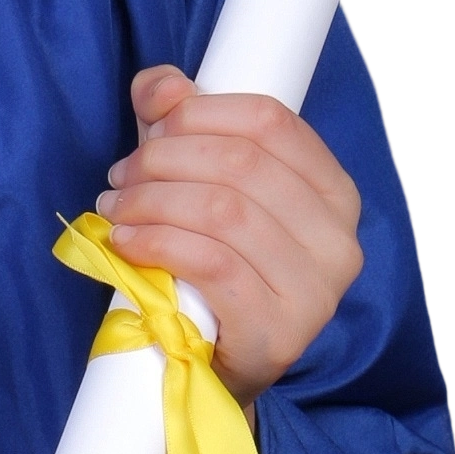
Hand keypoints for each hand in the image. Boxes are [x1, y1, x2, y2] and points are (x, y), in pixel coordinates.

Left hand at [98, 68, 363, 403]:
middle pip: (242, 163)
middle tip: (120, 177)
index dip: (199, 112)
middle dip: (164, 159)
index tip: (150, 127)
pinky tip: (125, 243)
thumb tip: (160, 84)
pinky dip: (158, 243)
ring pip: (225, 211)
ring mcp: (317, 292)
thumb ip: (181, 127)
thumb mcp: (196, 185)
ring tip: (115, 209)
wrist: (212, 369)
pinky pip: (214, 265)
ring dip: (153, 200)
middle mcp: (338, 240)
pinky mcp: (279, 334)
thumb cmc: (210, 271)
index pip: (270, 120)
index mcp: (333, 193)